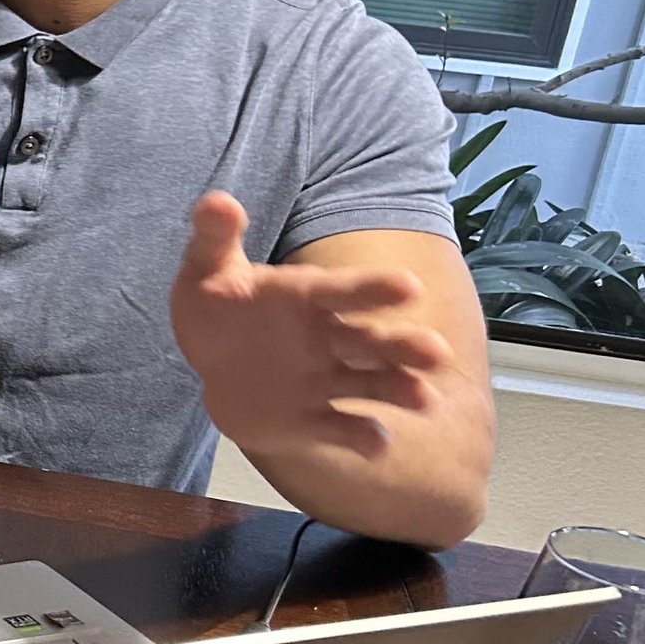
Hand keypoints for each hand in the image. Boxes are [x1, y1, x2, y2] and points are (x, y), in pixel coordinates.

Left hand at [170, 193, 449, 460]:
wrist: (211, 360)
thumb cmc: (218, 304)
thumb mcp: (207, 269)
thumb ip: (215, 239)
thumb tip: (216, 201)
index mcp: (308, 296)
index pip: (345, 291)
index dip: (373, 289)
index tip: (409, 286)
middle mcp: (327, 337)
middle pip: (371, 341)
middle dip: (403, 346)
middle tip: (437, 351)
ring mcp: (323, 379)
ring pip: (369, 384)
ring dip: (397, 390)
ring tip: (422, 399)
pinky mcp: (311, 419)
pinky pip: (339, 428)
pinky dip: (359, 436)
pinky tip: (377, 443)